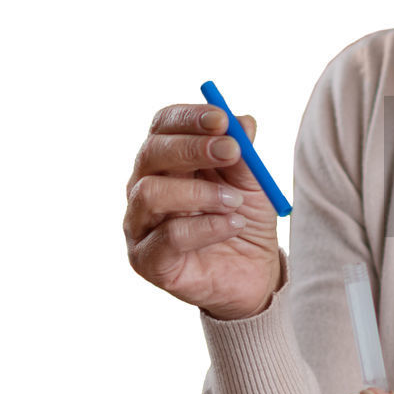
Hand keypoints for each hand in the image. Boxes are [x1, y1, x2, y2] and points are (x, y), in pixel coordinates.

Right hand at [124, 102, 281, 319]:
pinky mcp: (147, 260)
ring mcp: (140, 224)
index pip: (162, 126)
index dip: (188, 118)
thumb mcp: (253, 184)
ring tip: (236, 202)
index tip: (221, 119)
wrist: (253, 275)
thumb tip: (244, 121)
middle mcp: (145, 187)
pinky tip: (233, 226)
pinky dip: (206, 227)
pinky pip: (168, 236)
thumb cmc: (244, 220)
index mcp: (168, 161)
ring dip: (201, 192)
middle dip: (192, 147)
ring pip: (151, 193)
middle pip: (151, 153)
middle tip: (232, 150)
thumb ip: (245, 155)